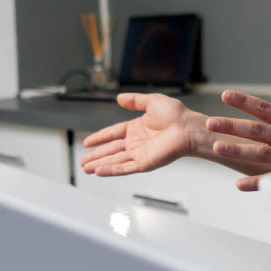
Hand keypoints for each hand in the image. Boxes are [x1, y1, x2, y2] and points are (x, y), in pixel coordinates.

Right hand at [80, 92, 201, 176]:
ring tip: (86, 168)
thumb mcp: (152, 101)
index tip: (87, 142)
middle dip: (96, 155)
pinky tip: (99, 171)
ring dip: (99, 164)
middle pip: (111, 150)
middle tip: (82, 161)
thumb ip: (135, 101)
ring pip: (114, 160)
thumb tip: (119, 98)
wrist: (187, 128)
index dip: (99, 137)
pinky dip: (111, 170)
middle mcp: (136, 142)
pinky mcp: (145, 163)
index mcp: (136, 128)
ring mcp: (139, 153)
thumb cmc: (176, 115)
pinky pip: (124, 167)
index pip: (112, 133)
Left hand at [207, 80, 270, 190]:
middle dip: (232, 125)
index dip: (244, 101)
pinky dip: (257, 183)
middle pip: (256, 129)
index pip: (264, 108)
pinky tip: (240, 185)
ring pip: (261, 152)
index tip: (226, 95)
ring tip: (218, 148)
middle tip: (211, 122)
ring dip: (238, 150)